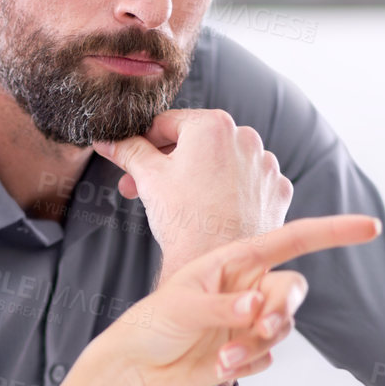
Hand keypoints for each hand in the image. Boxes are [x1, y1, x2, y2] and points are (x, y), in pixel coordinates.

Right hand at [94, 109, 293, 283]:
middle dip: (169, 163)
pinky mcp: (276, 191)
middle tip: (144, 186)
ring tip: (181, 201)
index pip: (168, 122)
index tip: (133, 160)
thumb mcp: (148, 178)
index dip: (144, 141)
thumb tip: (108, 139)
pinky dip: (231, 191)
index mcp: (213, 125)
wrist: (217, 263)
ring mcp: (265, 165)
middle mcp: (246, 137)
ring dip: (201, 175)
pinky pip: (248, 182)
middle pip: (198, 142)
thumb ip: (128, 150)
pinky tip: (213, 209)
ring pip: (224, 162)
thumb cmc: (184, 219)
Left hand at [98, 214, 380, 385]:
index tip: (372, 227)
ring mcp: (250, 319)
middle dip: (285, 310)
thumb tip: (258, 305)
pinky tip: (216, 366)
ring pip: (284, 328)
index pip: (294, 240)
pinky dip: (247, 364)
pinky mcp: (247, 350)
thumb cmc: (152, 324)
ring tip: (225, 358)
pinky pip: (267, 357)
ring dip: (260, 344)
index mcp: (236, 260)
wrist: (136, 367)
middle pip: (294, 291)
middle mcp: (250, 286)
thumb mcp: (181, 306)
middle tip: (263, 326)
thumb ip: (222, 306)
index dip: (334, 231)